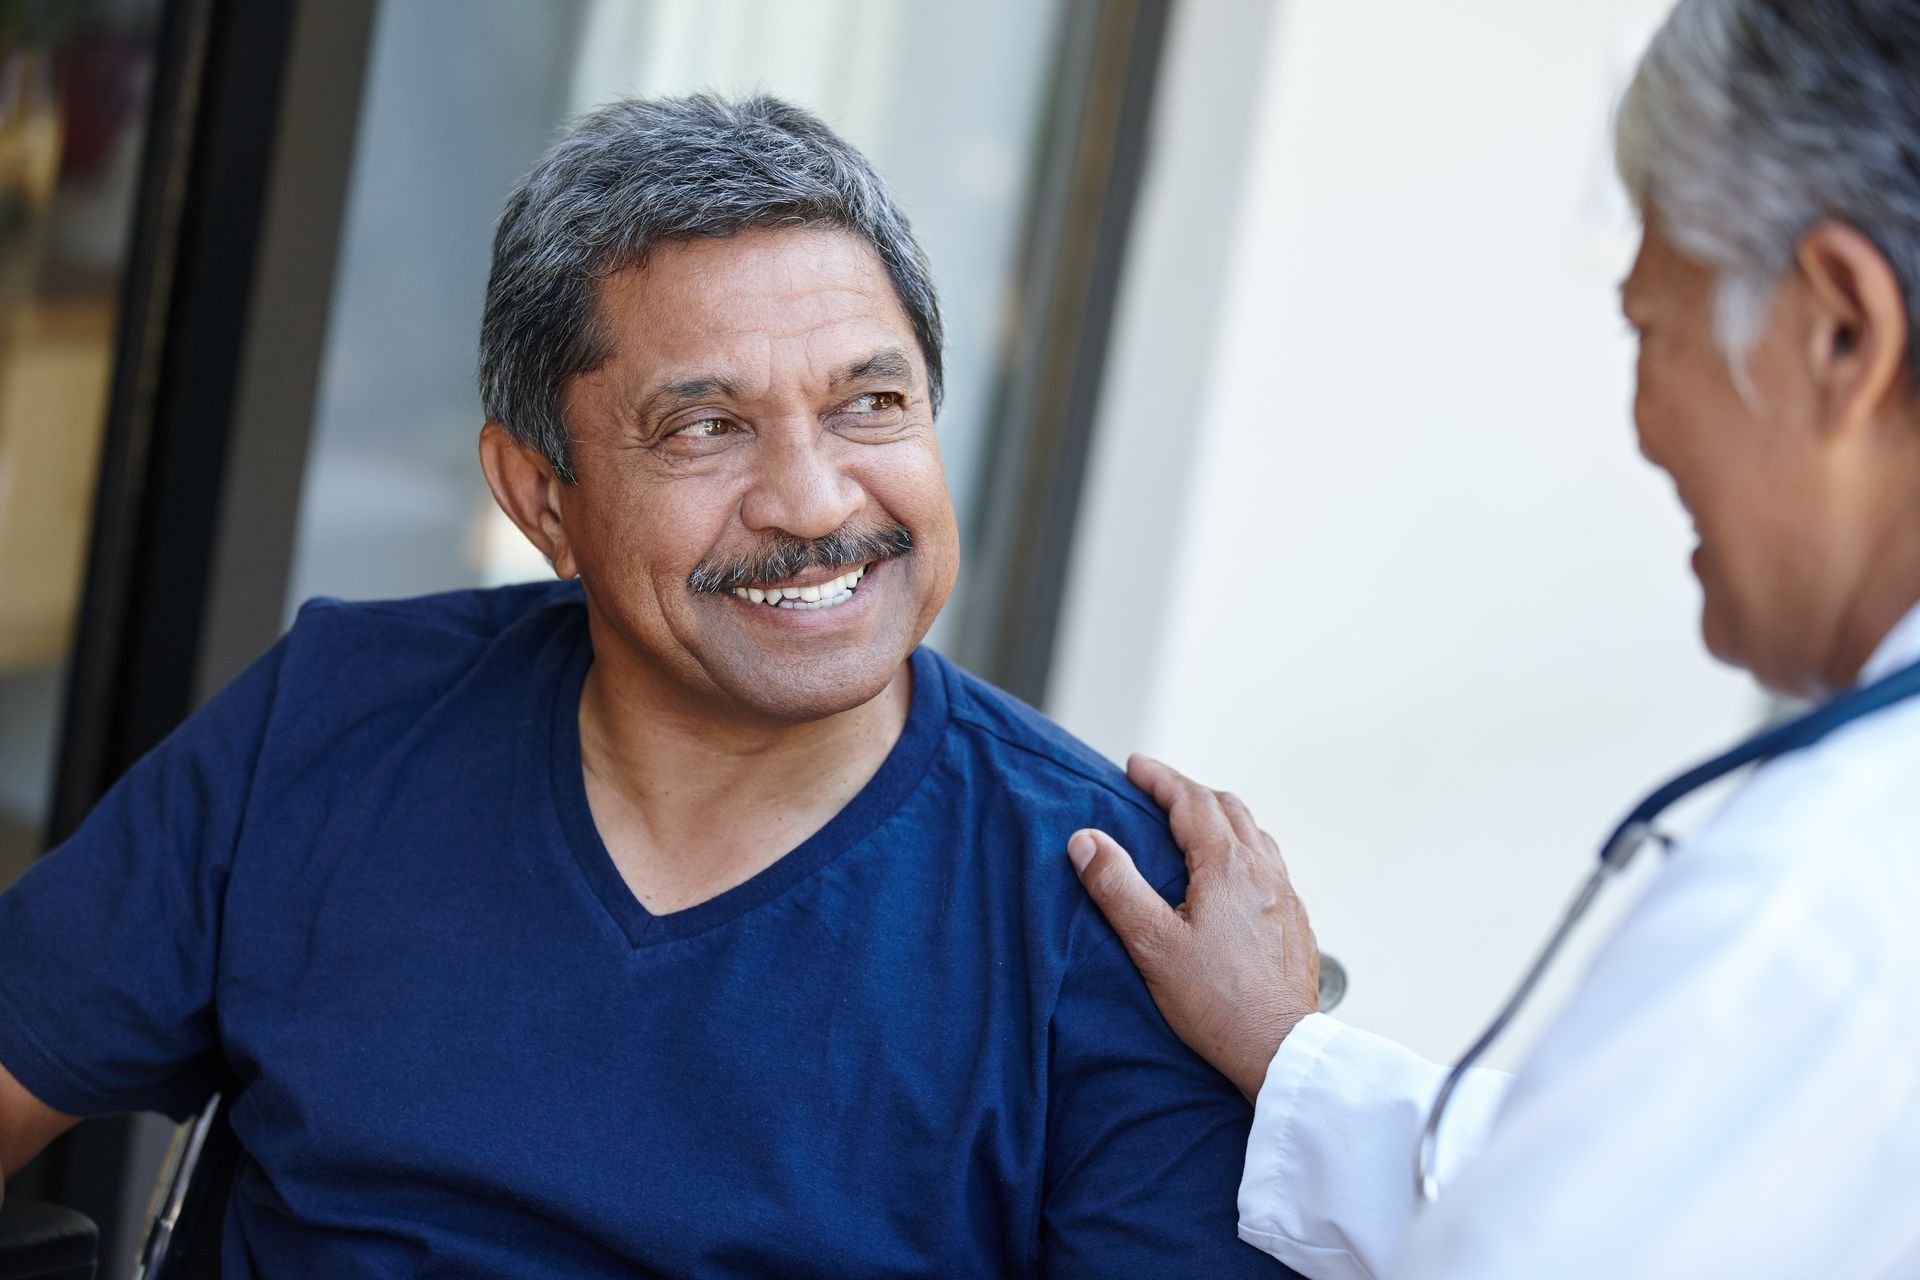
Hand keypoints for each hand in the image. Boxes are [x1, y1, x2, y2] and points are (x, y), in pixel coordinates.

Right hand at [1068, 754, 1319, 1100]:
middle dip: (1189, 792)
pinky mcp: (1296, 922)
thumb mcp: (1152, 943)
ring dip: (1221, 817)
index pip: (1190, 801)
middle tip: (1156, 791)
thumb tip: (1085, 839)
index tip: (1133, 765)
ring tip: (1193, 825)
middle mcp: (1263, 869)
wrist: (1280, 1049)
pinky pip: (1270, 865)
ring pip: (1254, 834)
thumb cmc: (1214, 1001)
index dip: (1159, 777)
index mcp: (1227, 865)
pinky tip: (1232, 875)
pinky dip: (1243, 849)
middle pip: (1228, 808)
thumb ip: (1116, 886)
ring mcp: (1286, 895)